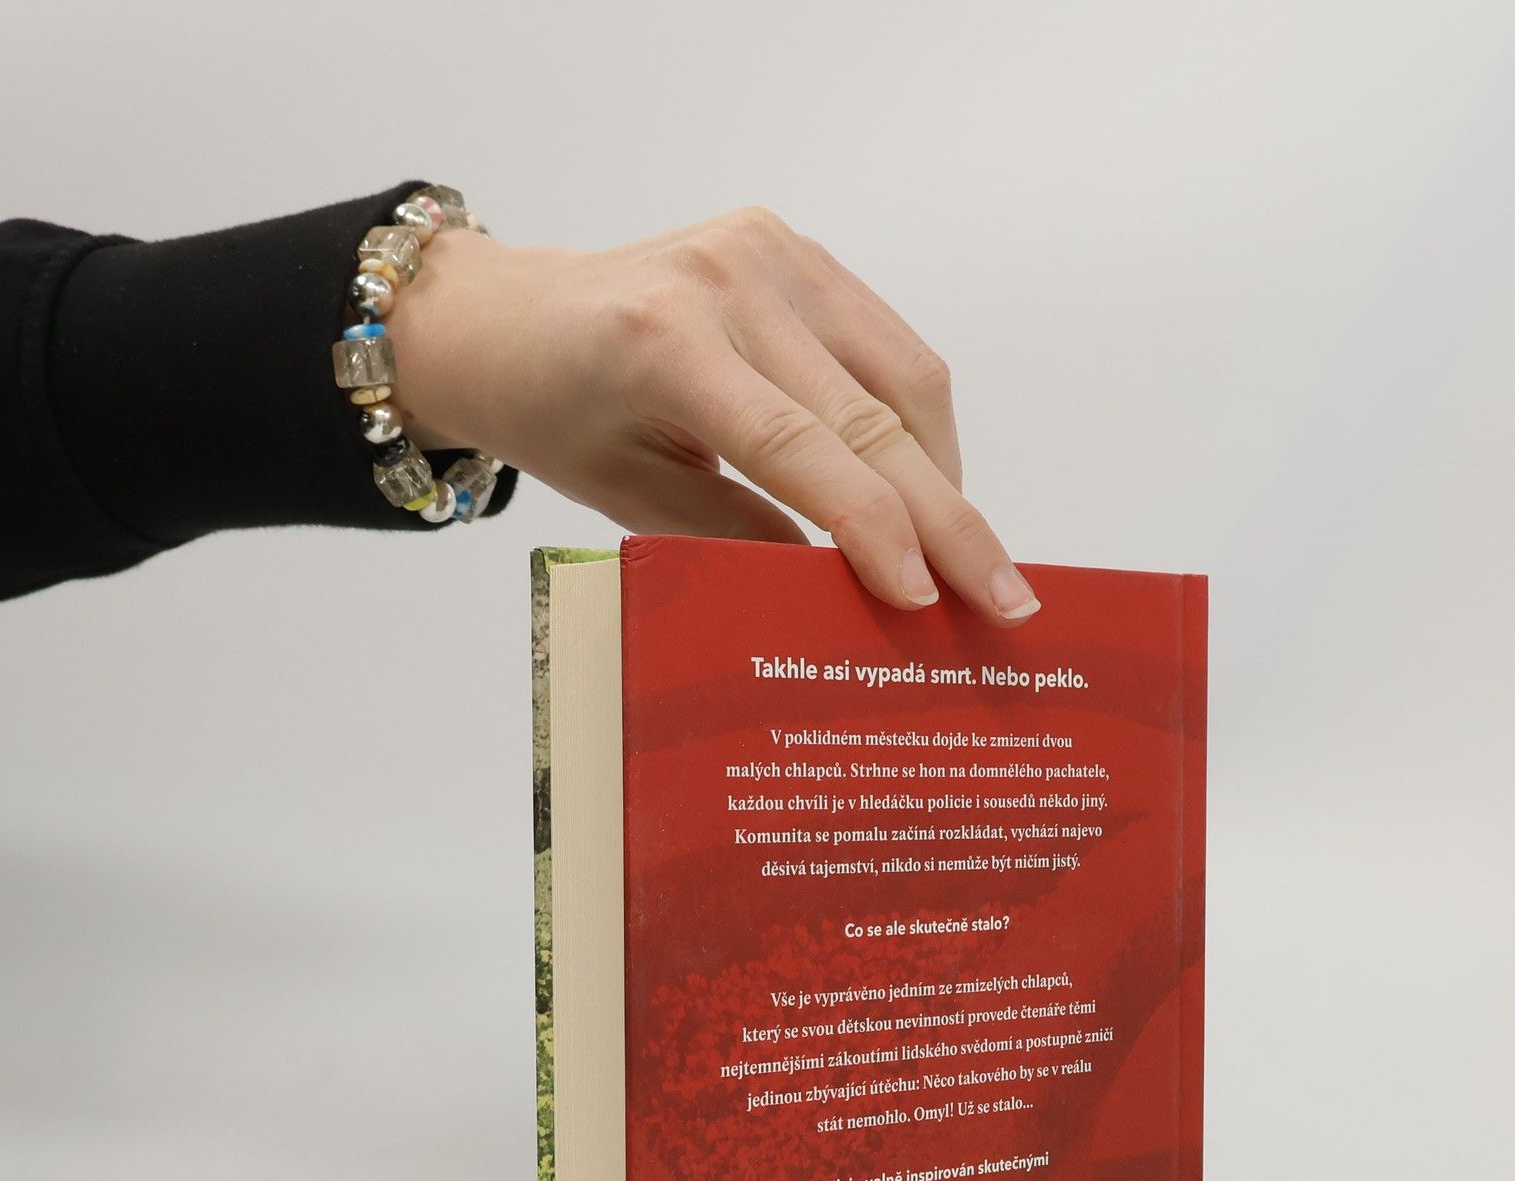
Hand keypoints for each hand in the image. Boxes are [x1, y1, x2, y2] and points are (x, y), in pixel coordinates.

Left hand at [387, 207, 1040, 623]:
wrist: (510, 323)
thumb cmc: (559, 420)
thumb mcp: (633, 503)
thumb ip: (740, 543)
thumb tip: (850, 602)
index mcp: (662, 344)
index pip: (798, 446)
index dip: (875, 528)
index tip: (928, 600)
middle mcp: (724, 278)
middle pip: (870, 413)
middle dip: (947, 518)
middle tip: (1004, 599)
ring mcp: (766, 249)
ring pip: (903, 373)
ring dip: (944, 473)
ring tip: (965, 557)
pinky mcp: (792, 245)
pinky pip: (886, 342)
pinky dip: (917, 421)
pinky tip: (927, 486)